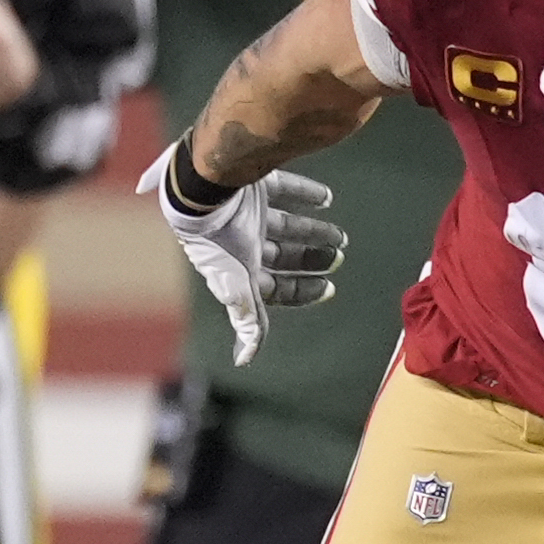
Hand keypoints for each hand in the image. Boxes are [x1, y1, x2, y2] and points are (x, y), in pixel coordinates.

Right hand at [142, 142, 345, 365]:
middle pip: (283, 258)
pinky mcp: (253, 185)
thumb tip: (245, 359)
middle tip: (339, 259)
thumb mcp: (233, 282)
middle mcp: (244, 243)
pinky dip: (306, 193)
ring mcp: (249, 214)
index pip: (273, 287)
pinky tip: (327, 198)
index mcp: (238, 269)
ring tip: (340, 236)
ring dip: (315, 232)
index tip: (330, 289)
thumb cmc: (215, 238)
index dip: (301, 292)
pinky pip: (283, 188)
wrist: (202, 185)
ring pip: (287, 226)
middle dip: (311, 262)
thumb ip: (246, 316)